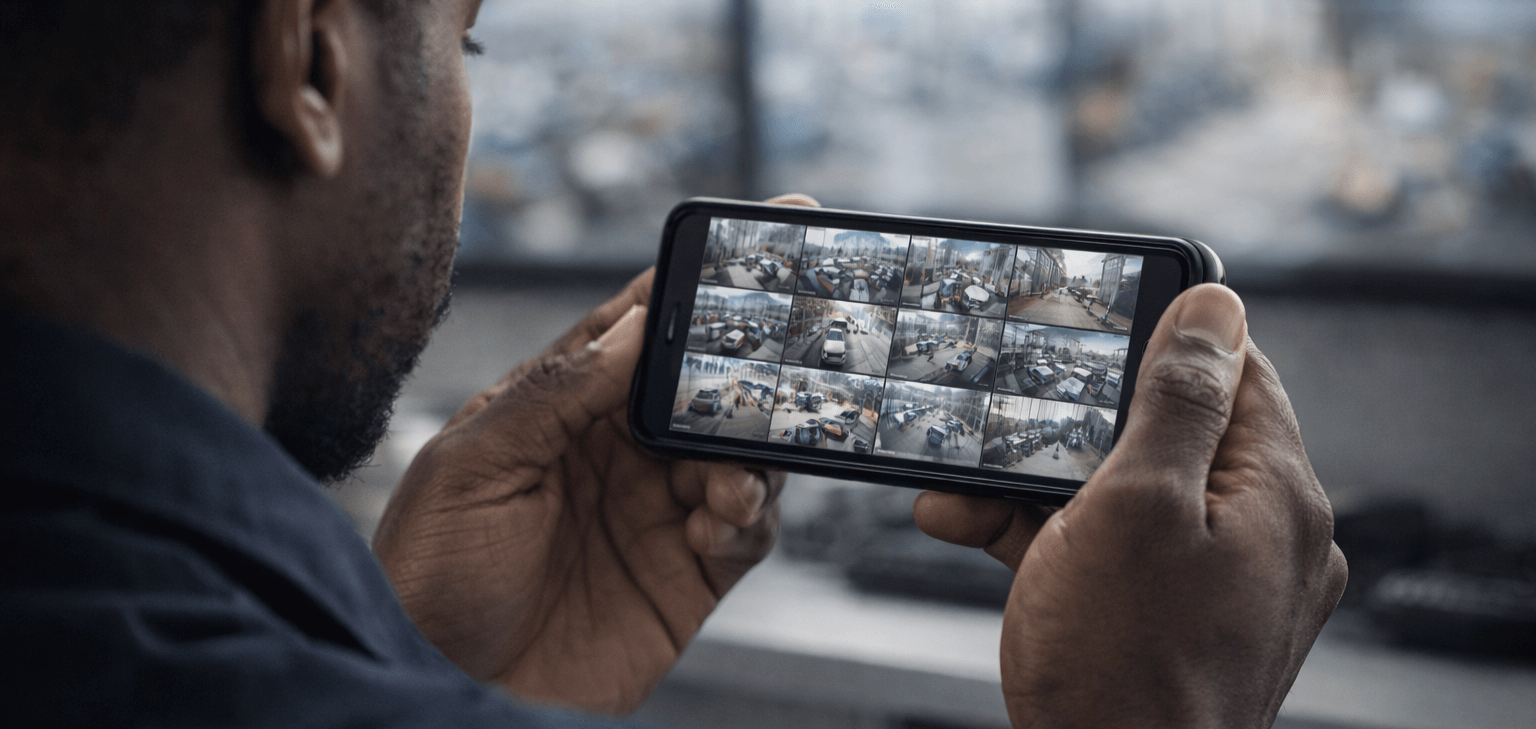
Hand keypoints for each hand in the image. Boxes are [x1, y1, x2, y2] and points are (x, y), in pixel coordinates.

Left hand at [371, 194, 816, 714]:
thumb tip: (635, 322)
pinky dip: (750, 516)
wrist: (442, 693)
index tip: (754, 244)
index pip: (640, 327)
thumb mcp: (470, 468)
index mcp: (562, 407)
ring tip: (731, 470)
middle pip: (706, 385)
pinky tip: (721, 517)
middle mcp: (618, 450)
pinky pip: (747, 529)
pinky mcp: (687, 574)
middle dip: (750, 366)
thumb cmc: (430, 579)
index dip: (694, 283)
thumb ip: (554, 393)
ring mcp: (657, 510)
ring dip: (753, 449)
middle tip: (786, 354)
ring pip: (742, 452)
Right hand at [915, 285, 1347, 728]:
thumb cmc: (1120, 669)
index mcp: (1275, 497)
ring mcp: (1218, 583)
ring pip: (1127, 495)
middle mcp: (1261, 537)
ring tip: (960, 486)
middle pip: (1169, 434)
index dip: (1164, 337)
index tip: (1095, 322)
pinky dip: (1047, 539)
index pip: (1237, 373)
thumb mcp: (1134, 507)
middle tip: (1006, 420)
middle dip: (1070, 424)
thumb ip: (1177, 400)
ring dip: (1039, 485)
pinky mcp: (1173, 620)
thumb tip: (1217, 307)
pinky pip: (1113, 552)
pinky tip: (972, 528)